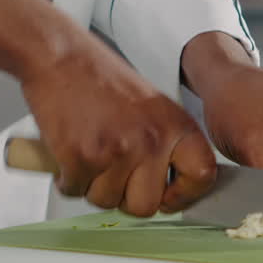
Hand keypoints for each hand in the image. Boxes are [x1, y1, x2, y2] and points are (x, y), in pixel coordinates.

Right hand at [22, 38, 215, 214]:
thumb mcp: (154, 107)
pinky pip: (74, 191)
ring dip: (92, 186)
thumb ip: (166, 144)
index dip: (184, 195)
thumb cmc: (102, 79)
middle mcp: (153, 140)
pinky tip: (69, 153)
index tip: (167, 197)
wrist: (60, 57)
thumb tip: (172, 188)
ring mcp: (118, 150)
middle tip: (112, 176)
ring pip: (106, 201)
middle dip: (125, 198)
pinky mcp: (82, 157)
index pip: (202, 176)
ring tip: (89, 155)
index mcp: (176, 126)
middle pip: (146, 206)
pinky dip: (67, 179)